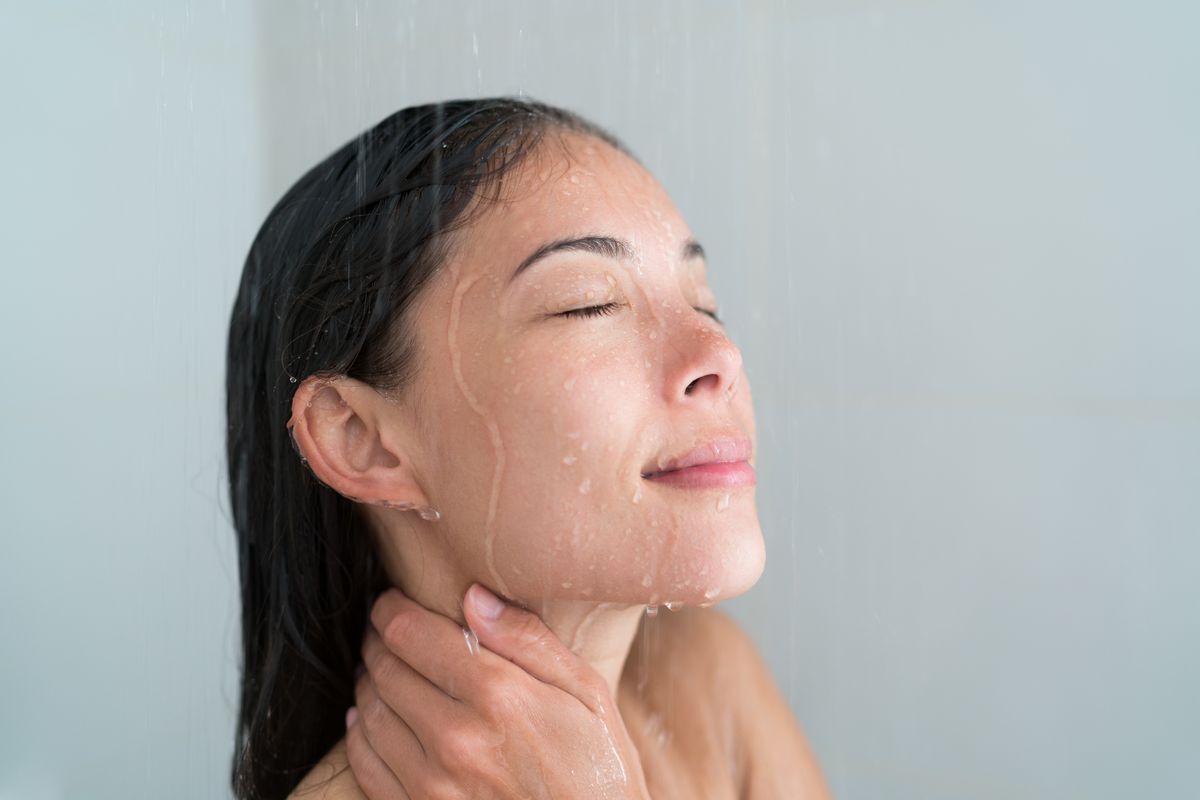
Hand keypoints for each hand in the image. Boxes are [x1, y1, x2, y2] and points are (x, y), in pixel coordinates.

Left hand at [344, 584, 651, 799]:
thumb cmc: (599, 770)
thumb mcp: (587, 694)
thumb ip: (528, 640)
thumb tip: (473, 598)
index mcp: (497, 694)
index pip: (409, 632)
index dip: (391, 609)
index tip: (393, 603)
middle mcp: (456, 737)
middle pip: (384, 668)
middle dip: (378, 642)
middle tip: (387, 633)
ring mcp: (432, 784)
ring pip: (369, 712)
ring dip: (369, 683)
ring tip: (383, 671)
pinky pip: (365, 764)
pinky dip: (360, 734)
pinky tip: (371, 720)